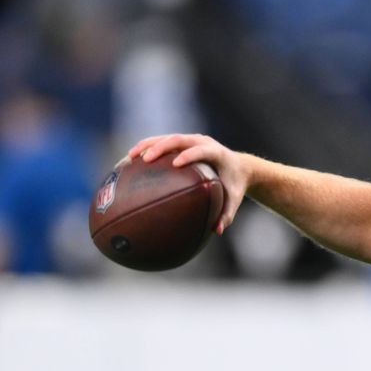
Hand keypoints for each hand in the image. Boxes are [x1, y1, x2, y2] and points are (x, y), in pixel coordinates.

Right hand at [128, 134, 251, 234]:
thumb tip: (216, 231)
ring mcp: (191, 140)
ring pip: (167, 138)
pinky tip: (131, 160)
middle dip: (161, 147)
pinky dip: (148, 148)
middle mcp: (202, 142)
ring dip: (148, 145)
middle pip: (179, 140)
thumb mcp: (234, 200)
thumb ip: (227, 214)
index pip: (201, 151)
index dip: (189, 155)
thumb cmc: (234, 186)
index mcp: (217, 153)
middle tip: (146, 160)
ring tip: (130, 157)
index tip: (176, 164)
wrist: (239, 167)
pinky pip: (163, 142)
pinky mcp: (183, 142)